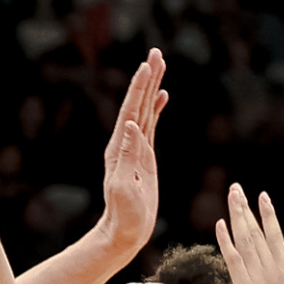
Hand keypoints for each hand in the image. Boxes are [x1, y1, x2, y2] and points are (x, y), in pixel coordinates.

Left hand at [98, 49, 168, 256]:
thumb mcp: (123, 187)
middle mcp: (125, 143)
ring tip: (160, 64)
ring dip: (152, 87)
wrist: (124, 231)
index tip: (147, 65)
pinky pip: (152, 125)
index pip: (131, 111)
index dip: (139, 88)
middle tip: (156, 52)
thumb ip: (128, 157)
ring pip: (146, 110)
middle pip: (138, 103)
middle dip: (147, 78)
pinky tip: (163, 96)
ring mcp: (135, 148)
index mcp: (120, 147)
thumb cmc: (124, 215)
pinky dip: (157, 108)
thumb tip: (131, 124)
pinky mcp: (144, 156)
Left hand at [215, 183, 283, 283]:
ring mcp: (260, 280)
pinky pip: (234, 259)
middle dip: (247, 208)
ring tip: (231, 195)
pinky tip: (220, 224)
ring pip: (246, 240)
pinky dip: (226, 241)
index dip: (268, 216)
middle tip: (238, 188)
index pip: (276, 239)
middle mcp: (275, 272)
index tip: (263, 197)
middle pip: (258, 232)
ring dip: (237, 215)